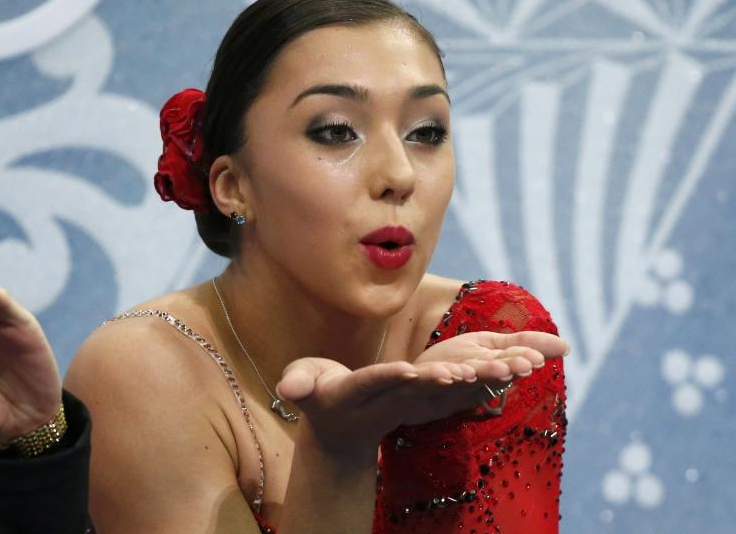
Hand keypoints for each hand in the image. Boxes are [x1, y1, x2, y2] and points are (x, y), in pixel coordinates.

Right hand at [276, 331, 568, 458]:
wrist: (341, 432)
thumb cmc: (317, 397)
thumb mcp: (302, 387)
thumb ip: (298, 384)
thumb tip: (288, 389)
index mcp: (357, 394)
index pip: (376, 384)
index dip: (393, 378)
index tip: (411, 371)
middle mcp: (389, 402)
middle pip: (420, 390)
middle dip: (448, 382)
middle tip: (474, 372)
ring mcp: (411, 405)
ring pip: (448, 393)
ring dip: (478, 383)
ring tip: (508, 370)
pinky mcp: (428, 403)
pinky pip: (460, 395)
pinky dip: (485, 384)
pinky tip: (514, 371)